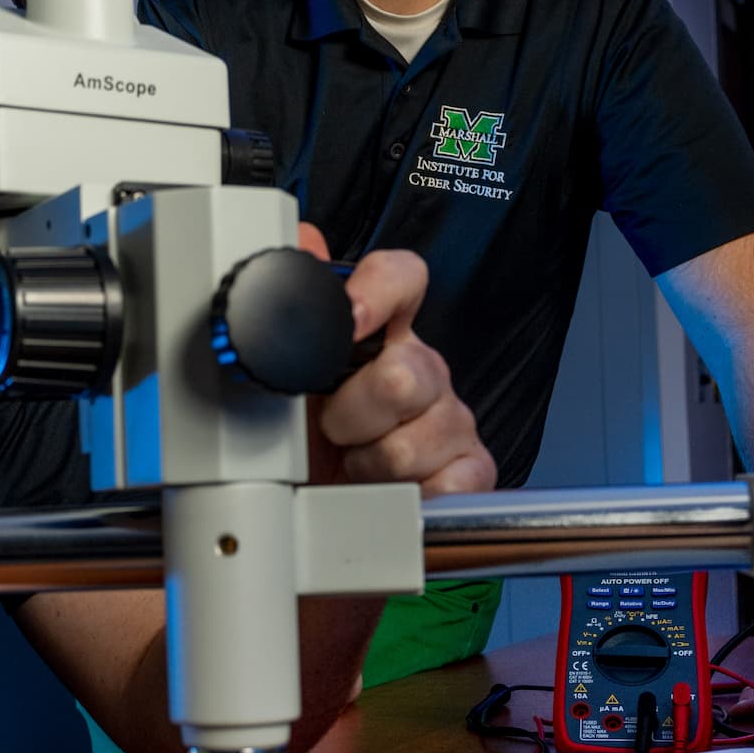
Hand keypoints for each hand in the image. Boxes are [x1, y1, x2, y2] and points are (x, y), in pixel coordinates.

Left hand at [298, 223, 494, 496]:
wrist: (312, 510)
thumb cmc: (305, 443)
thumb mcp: (285, 374)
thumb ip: (296, 301)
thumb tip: (302, 242)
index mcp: (381, 334)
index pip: (402, 279)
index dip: (379, 291)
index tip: (350, 320)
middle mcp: (421, 371)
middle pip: (407, 372)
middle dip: (353, 411)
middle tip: (330, 427)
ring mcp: (448, 421)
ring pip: (420, 436)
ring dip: (372, 462)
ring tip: (353, 464)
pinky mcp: (468, 471)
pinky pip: (453, 480)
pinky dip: (410, 494)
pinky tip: (386, 491)